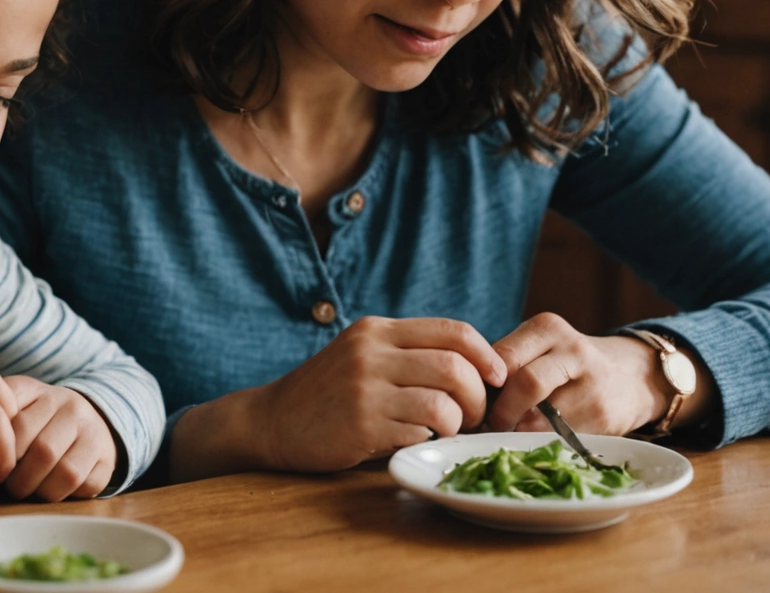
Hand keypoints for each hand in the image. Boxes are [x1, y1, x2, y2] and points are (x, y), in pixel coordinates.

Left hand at [0, 377, 117, 500]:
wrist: (88, 417)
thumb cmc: (39, 418)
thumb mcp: (16, 404)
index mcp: (42, 391)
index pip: (18, 425)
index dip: (2, 454)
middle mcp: (72, 407)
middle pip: (43, 451)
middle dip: (19, 479)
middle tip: (8, 487)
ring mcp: (93, 433)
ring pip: (66, 472)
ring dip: (41, 490)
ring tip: (27, 490)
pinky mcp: (107, 460)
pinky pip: (85, 485)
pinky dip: (64, 494)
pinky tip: (51, 488)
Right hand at [182, 317, 506, 477]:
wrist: (272, 420)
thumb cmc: (328, 393)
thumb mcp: (363, 355)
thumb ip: (407, 353)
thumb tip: (477, 367)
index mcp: (377, 330)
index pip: (453, 330)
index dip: (486, 355)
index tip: (496, 378)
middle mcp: (371, 352)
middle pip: (455, 366)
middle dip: (478, 397)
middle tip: (474, 416)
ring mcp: (365, 388)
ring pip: (443, 403)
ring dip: (457, 423)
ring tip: (445, 431)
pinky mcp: (360, 424)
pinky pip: (418, 432)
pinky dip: (428, 439)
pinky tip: (414, 439)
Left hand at [484, 314, 691, 435]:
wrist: (633, 376)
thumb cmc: (568, 364)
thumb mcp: (542, 347)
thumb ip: (508, 362)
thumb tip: (466, 395)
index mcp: (548, 328)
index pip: (503, 356)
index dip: (483, 384)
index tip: (474, 399)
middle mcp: (574, 350)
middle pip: (525, 383)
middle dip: (501, 410)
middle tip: (490, 423)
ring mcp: (593, 385)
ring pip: (543, 417)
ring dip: (519, 431)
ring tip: (510, 433)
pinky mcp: (604, 417)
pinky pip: (561, 438)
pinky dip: (542, 443)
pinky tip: (536, 441)